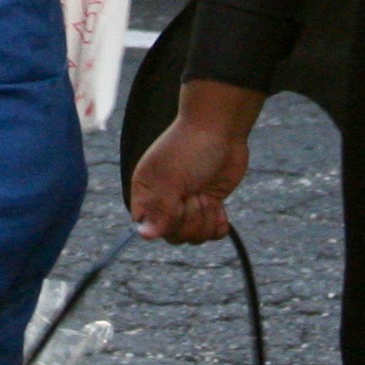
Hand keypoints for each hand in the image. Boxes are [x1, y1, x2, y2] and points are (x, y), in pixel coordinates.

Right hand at [131, 80, 263, 243]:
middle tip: (196, 195)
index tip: (176, 205)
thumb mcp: (172, 179)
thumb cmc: (190, 147)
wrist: (221, 128)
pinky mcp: (209, 204)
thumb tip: (144, 235)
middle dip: (189, 220)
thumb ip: (160, 209)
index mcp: (147, 191)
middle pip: (173, 235)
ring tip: (207, 196)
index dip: (163, 224)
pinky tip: (220, 208)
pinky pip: (212, 233)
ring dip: (205, 220)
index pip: (146, 226)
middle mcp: (165, 200)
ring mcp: (188, 204)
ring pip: (194, 237)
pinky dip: (218, 225)